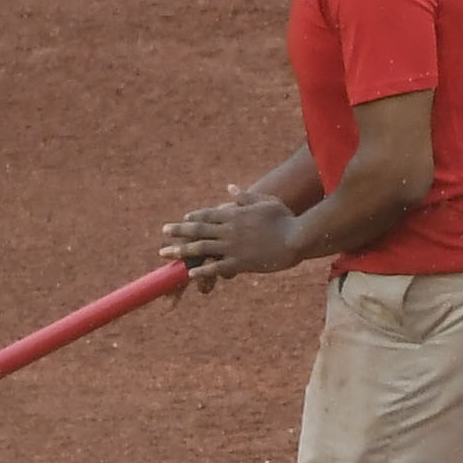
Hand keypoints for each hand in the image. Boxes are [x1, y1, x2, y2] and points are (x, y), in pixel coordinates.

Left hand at [164, 195, 295, 283]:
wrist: (298, 238)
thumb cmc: (286, 218)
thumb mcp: (266, 201)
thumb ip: (245, 197)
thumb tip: (229, 188)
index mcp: (234, 214)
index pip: (207, 214)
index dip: (193, 217)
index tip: (183, 219)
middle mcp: (229, 229)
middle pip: (197, 229)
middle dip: (178, 231)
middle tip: (163, 232)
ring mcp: (233, 247)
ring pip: (201, 248)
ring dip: (181, 251)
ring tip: (166, 253)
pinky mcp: (241, 262)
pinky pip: (217, 267)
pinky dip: (203, 270)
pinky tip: (191, 273)